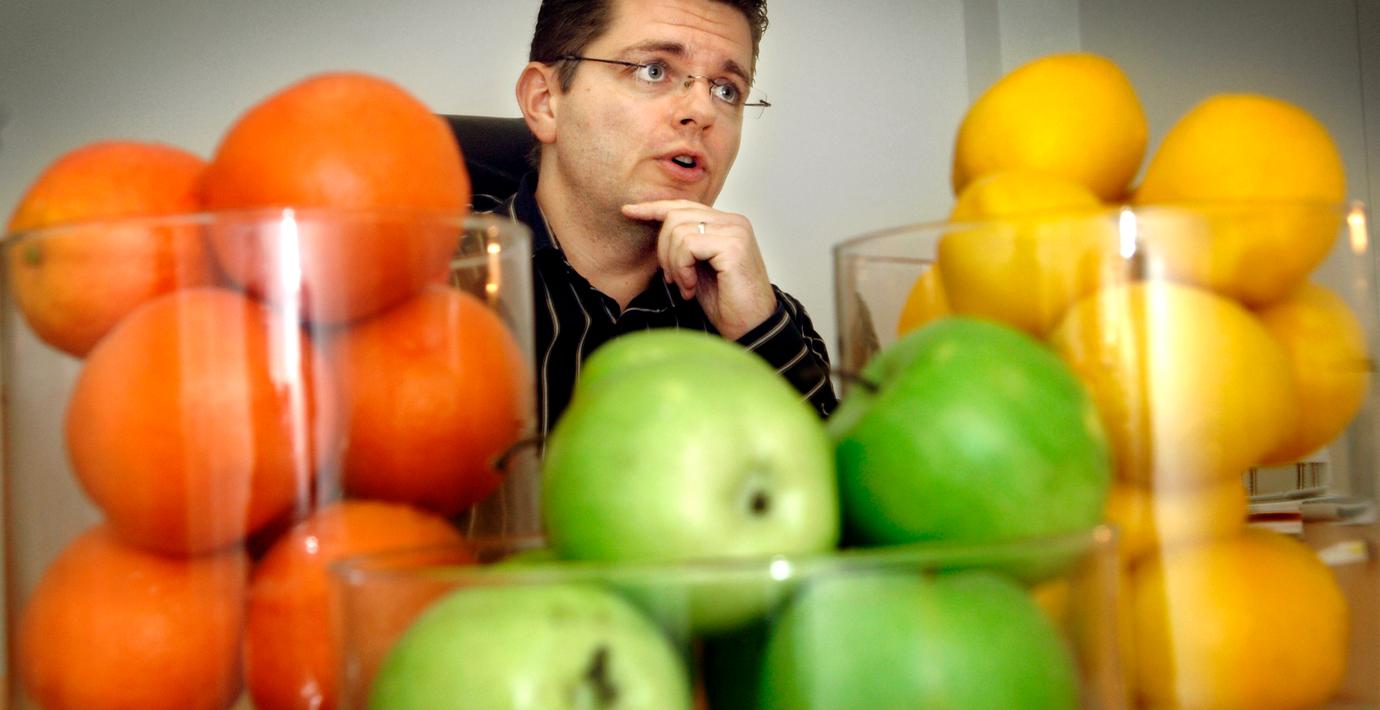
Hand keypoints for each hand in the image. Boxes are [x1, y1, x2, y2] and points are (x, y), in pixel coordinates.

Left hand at [622, 200, 776, 339]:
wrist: (751, 327)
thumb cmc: (726, 303)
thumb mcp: (697, 268)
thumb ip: (684, 244)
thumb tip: (654, 225)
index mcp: (726, 223)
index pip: (683, 206)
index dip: (653, 208)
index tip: (628, 211)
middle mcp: (733, 221)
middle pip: (675, 216)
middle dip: (663, 250)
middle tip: (672, 279)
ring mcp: (735, 231)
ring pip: (678, 230)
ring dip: (673, 264)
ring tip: (685, 286)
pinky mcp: (733, 245)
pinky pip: (688, 245)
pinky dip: (682, 269)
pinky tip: (691, 287)